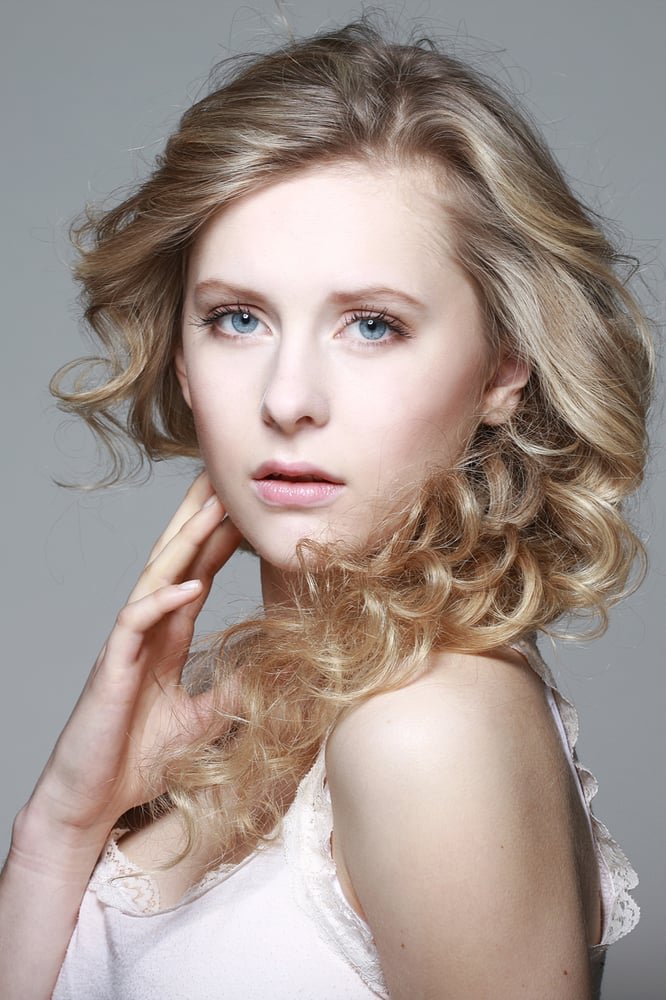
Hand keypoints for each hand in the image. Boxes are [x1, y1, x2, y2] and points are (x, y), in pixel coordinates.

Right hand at [24, 472, 242, 843]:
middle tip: (225, 476)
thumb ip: (233, 689)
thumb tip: (278, 671)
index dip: (220, 540)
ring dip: (185, 543)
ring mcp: (127, 646)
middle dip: (199, 518)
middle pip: (175, 561)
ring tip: (213, 508)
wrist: (94, 801)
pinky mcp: (111, 668)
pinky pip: (135, 623)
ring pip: (156, 579)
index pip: (197, 574)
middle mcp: (147, 632)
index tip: (248, 508)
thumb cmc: (140, 759)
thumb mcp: (204, 719)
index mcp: (168, 638)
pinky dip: (161, 601)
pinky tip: (187, 584)